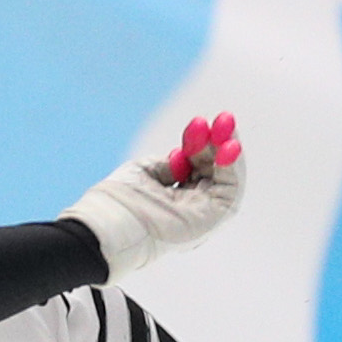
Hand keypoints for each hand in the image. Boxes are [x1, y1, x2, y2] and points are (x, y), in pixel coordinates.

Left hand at [64, 114, 245, 277]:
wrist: (110, 223)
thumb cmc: (118, 201)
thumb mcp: (144, 172)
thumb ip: (168, 162)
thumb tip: (184, 154)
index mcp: (173, 197)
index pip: (195, 166)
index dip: (199, 144)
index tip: (200, 122)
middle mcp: (190, 205)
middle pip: (214, 169)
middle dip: (218, 141)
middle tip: (224, 118)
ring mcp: (202, 213)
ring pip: (225, 176)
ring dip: (228, 149)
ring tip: (226, 125)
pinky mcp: (212, 219)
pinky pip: (230, 189)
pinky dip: (231, 166)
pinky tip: (228, 146)